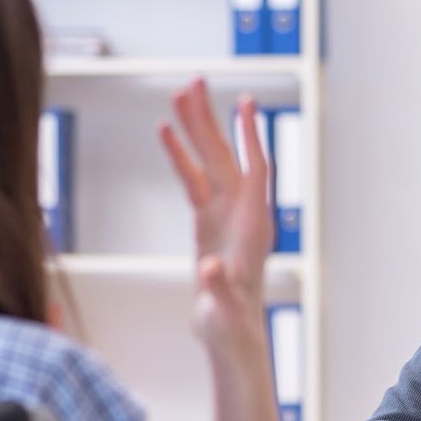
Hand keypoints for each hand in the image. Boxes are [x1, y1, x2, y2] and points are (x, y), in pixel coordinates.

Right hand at [158, 79, 274, 346]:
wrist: (229, 338)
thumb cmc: (230, 326)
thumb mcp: (222, 309)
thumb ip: (216, 287)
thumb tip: (207, 267)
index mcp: (252, 227)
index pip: (254, 171)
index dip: (249, 138)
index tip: (245, 104)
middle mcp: (241, 213)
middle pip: (226, 156)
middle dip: (211, 120)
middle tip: (195, 82)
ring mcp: (224, 215)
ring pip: (209, 162)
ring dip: (194, 129)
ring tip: (179, 93)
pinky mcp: (206, 223)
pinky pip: (193, 180)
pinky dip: (180, 156)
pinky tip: (166, 132)